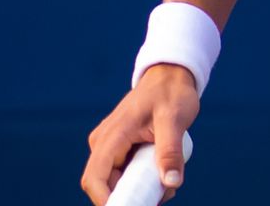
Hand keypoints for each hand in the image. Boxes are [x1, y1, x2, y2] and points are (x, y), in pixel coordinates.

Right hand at [81, 64, 199, 203]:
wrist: (170, 77)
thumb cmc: (170, 93)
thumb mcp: (174, 120)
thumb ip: (170, 151)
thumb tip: (171, 183)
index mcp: (111, 136)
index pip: (95, 178)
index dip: (107, 201)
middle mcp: (104, 143)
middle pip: (105, 185)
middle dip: (131, 196)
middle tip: (162, 195)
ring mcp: (110, 147)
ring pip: (117, 182)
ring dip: (139, 189)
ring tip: (168, 183)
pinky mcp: (120, 150)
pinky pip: (125, 174)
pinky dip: (142, 180)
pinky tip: (163, 175)